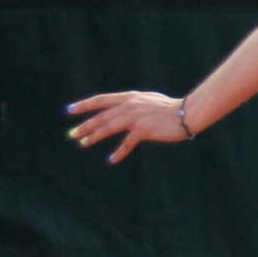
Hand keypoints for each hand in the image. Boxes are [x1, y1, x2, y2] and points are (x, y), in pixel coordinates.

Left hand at [66, 91, 189, 163]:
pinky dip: (119, 152)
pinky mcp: (144, 129)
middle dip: (85, 125)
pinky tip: (111, 159)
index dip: (84, 105)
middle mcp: (130, 105)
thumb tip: (122, 112)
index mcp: (129, 97)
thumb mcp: (148, 101)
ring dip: (94, 136)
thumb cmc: (170, 109)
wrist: (187, 113)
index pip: (101, 100)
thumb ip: (133, 105)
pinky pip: (127, 143)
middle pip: (101, 116)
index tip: (70, 110)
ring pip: (109, 127)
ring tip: (83, 143)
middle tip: (71, 134)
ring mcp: (136, 117)